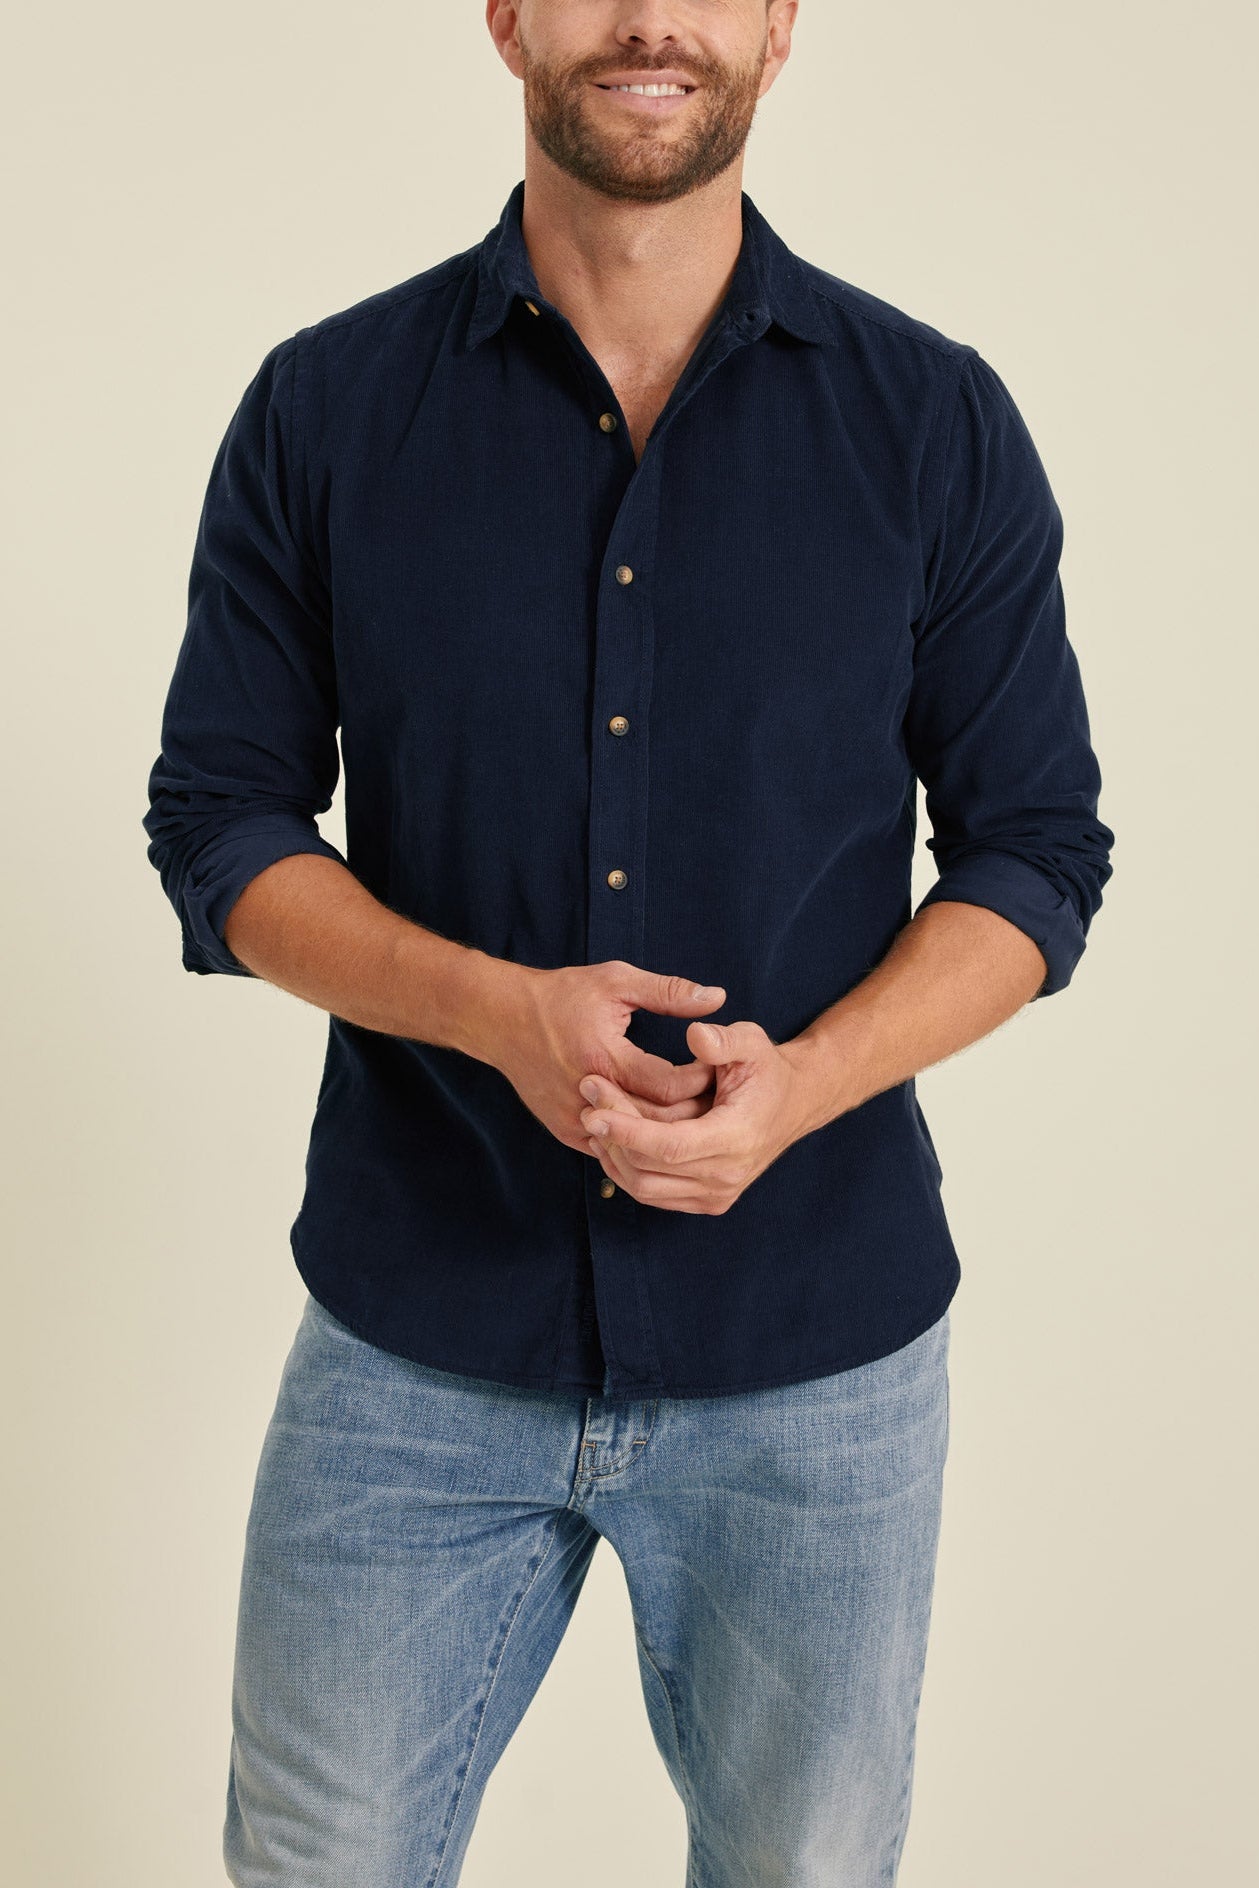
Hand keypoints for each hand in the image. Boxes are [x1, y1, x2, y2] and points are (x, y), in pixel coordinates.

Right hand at [493, 959, 727, 1156]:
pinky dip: (636, 1138)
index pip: (669, 1087)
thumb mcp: (616, 981)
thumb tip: (717, 998)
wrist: (501, 1019)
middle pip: (656, 1122)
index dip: (700, 1079)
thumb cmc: (560, 996)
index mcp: (605, 1058)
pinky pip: (612, 1146)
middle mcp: (588, 1096)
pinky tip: (657, 1123)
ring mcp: (574, 1119)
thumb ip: (668, 992)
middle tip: (714, 1096)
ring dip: (666, 1129)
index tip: (716, 1067)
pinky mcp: (565, 1131)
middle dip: (691, 1110)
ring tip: (693, 1110)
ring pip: (635, 1141)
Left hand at [577, 1019, 820, 1213]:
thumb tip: (696, 1035)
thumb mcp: (752, 1042)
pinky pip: (654, 1194)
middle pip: (649, 1168)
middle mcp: (727, 1175)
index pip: (669, 1146)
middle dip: (612, 1132)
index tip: (593, 1109)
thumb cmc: (766, 1070)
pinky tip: (611, 1139)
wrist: (793, 1103)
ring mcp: (717, 1194)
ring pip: (645, 1188)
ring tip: (593, 1116)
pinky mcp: (708, 1201)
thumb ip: (723, 1039)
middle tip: (587, 1095)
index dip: (627, 1130)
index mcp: (736, 1137)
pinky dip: (626, 1170)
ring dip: (613, 1154)